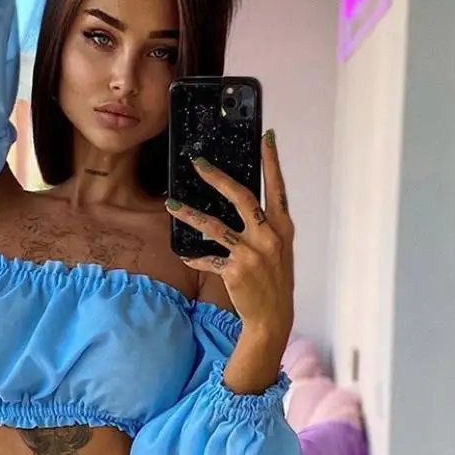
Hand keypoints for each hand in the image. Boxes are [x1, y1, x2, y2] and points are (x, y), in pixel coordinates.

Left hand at [165, 131, 294, 368]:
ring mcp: (251, 253)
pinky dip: (195, 257)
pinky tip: (184, 254)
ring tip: (171, 205)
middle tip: (198, 163)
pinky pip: (208, 259)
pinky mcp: (234, 270)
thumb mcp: (278, 250)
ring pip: (214, 226)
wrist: (272, 317)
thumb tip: (243, 204)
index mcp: (283, 227)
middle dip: (217, 177)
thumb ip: (265, 227)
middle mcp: (269, 236)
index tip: (265, 137)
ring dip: (189, 215)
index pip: (277, 187)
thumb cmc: (274, 282)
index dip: (272, 162)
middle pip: (241, 197)